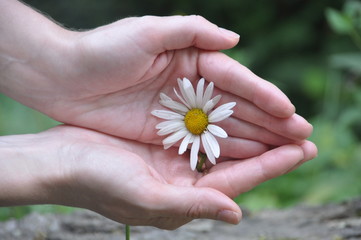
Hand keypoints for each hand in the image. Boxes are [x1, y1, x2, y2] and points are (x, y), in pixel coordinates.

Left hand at [0, 7, 312, 158]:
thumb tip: (236, 40)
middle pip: (237, 108)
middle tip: (302, 138)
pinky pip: (201, 145)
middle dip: (270, 123)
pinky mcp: (164, 132)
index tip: (289, 112)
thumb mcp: (148, 31)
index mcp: (191, 59)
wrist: (66, 77)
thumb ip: (193, 32)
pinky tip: (249, 162)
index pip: (236, 80)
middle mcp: (191, 86)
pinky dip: (225, 153)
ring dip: (255, 141)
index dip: (264, 96)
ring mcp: (179, 112)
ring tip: (286, 153)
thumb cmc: (104, 50)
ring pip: (225, 129)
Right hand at [0, 126, 315, 229]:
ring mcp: (174, 157)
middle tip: (301, 129)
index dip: (274, 164)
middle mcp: (185, 177)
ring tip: (278, 116)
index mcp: (186, 196)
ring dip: (250, 129)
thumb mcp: (147, 198)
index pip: (241, 179)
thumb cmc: (98, 181)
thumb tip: (237, 215)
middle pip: (238, 159)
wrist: (62, 161)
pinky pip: (200, 126)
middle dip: (270, 145)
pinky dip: (220, 117)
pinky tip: (236, 105)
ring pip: (223, 141)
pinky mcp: (161, 139)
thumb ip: (193, 205)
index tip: (304, 149)